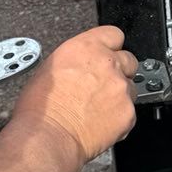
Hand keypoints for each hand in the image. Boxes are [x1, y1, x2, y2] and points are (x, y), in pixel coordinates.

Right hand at [14, 25, 137, 170]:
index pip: (114, 34)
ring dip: (119, 95)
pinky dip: (119, 117)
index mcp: (87, 48)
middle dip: (119, 71)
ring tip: (97, 109)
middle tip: (102, 86)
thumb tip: (82, 65)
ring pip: (131, 87)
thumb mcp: (51, 68)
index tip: (108, 54)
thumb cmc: (41, 108)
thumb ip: (76, 60)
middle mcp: (108, 64)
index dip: (111, 46)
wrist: (48, 136)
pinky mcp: (128, 112)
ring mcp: (121, 88)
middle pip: (129, 59)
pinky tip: (100, 123)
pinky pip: (130, 112)